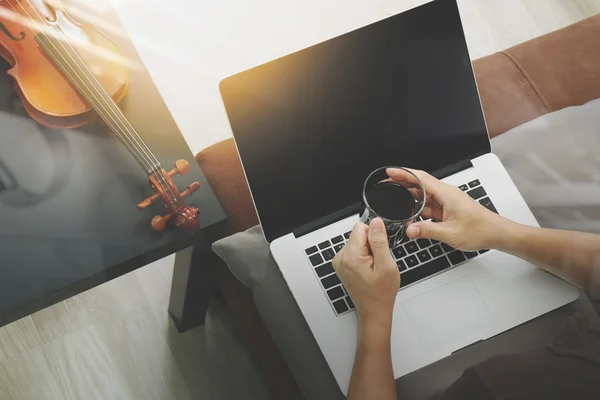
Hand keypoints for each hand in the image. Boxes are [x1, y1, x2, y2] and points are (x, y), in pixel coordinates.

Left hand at [332, 218, 399, 322]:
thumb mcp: (387, 265)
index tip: (379, 250)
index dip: (374, 236)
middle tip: (377, 262)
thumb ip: (380, 241)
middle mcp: (341, 257)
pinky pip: (354, 251)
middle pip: (358, 235)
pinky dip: (363, 257)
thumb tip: (376, 222)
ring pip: (357, 242)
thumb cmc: (381, 293)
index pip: (360, 227)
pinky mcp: (342, 265)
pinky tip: (368, 270)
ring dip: (367, 251)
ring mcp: (340, 262)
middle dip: (371, 245)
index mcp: (351, 256)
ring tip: (373, 268)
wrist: (373, 310)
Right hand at [387, 168, 512, 250]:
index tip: (390, 171)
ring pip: (423, 196)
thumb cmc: (480, 229)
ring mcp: (446, 201)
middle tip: (386, 183)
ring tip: (393, 198)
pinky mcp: (447, 209)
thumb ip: (427, 231)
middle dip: (402, 182)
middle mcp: (446, 194)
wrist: (496, 233)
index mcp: (446, 193)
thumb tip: (409, 229)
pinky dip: (418, 208)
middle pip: (419, 184)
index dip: (404, 173)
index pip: (421, 178)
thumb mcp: (451, 233)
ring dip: (409, 197)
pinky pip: (428, 206)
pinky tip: (409, 214)